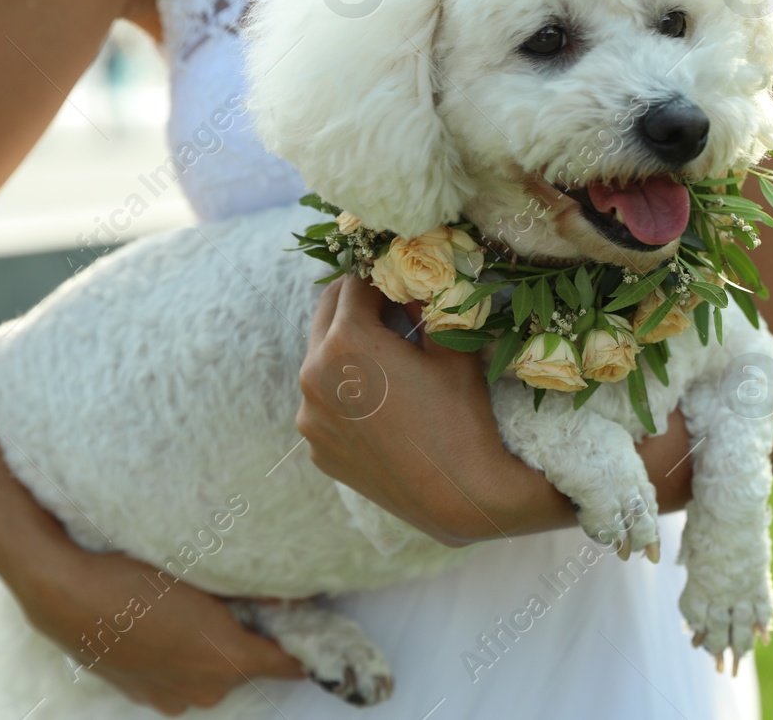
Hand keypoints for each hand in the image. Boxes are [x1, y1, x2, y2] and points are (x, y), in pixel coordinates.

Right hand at [13, 542, 302, 714]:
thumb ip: (253, 593)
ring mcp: (172, 698)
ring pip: (211, 673)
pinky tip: (166, 627)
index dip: (303, 647)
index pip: (288, 664)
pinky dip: (182, 659)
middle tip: (243, 603)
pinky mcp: (144, 695)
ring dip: (212, 650)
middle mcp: (204, 690)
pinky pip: (180, 678)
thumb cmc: (136, 580)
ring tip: (196, 612)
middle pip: (247, 667)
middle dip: (250, 639)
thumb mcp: (201, 577)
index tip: (313, 629)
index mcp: (227, 661)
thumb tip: (291, 597)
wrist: (66, 596)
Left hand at [296, 275, 577, 542]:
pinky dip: (347, 394)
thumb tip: (413, 279)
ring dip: (349, 349)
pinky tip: (384, 407)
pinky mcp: (317, 448)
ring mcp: (311, 417)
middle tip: (393, 308)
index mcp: (344, 342)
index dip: (381, 277)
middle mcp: (313, 376)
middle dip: (358, 305)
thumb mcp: (451, 346)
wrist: (460, 496)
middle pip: (327, 314)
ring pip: (322, 362)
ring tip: (390, 361)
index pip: (354, 284)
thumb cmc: (461, 415)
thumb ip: (427, 304)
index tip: (401, 280)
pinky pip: (325, 404)